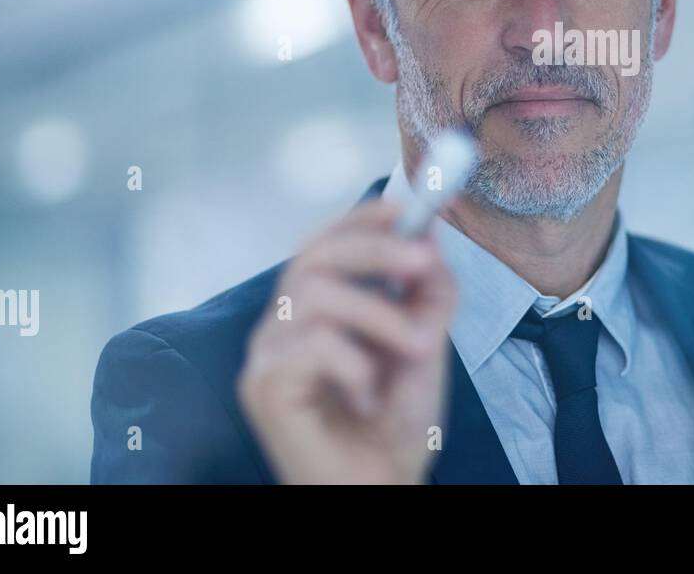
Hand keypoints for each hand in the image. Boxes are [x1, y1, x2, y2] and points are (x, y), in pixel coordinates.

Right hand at [237, 199, 456, 483]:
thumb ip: (427, 292)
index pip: (325, 242)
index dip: (363, 219)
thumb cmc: (393, 423)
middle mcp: (282, 323)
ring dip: (380, 315)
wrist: (380, 488)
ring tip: (420, 349)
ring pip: (314, 295)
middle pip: (312, 255)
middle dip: (375, 249)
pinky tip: (369, 398)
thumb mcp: (425, 344)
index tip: (407, 205)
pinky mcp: (263, 387)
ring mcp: (266, 354)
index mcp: (315, 307)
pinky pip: (311, 346)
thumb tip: (431, 234)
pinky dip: (355, 364)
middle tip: (423, 261)